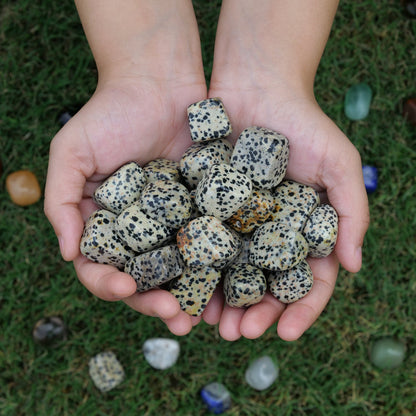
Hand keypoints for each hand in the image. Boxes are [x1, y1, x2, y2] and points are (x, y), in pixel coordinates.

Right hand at [45, 71, 206, 334]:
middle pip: (143, 277)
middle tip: (175, 319)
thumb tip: (68, 254)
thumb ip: (61, 203)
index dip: (109, 283)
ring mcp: (172, 222)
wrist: (158, 82)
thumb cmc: (110, 114)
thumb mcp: (71, 153)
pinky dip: (213, 266)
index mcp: (105, 224)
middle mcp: (138, 230)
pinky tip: (224, 283)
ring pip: (178, 269)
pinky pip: (207, 242)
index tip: (125, 287)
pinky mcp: (202, 209)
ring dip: (187, 295)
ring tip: (200, 315)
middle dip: (154, 301)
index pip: (101, 266)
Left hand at [203, 57, 369, 341]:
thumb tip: (352, 266)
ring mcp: (235, 221)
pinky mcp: (205, 206)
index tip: (287, 334)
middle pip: (262, 284)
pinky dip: (192, 267)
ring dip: (218, 301)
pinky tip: (182, 287)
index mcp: (302, 230)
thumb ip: (351, 212)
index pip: (305, 280)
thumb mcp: (339, 163)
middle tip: (236, 333)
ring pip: (227, 272)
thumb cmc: (303, 123)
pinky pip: (198, 242)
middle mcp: (268, 232)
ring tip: (206, 323)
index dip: (299, 309)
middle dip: (253, 313)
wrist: (255, 86)